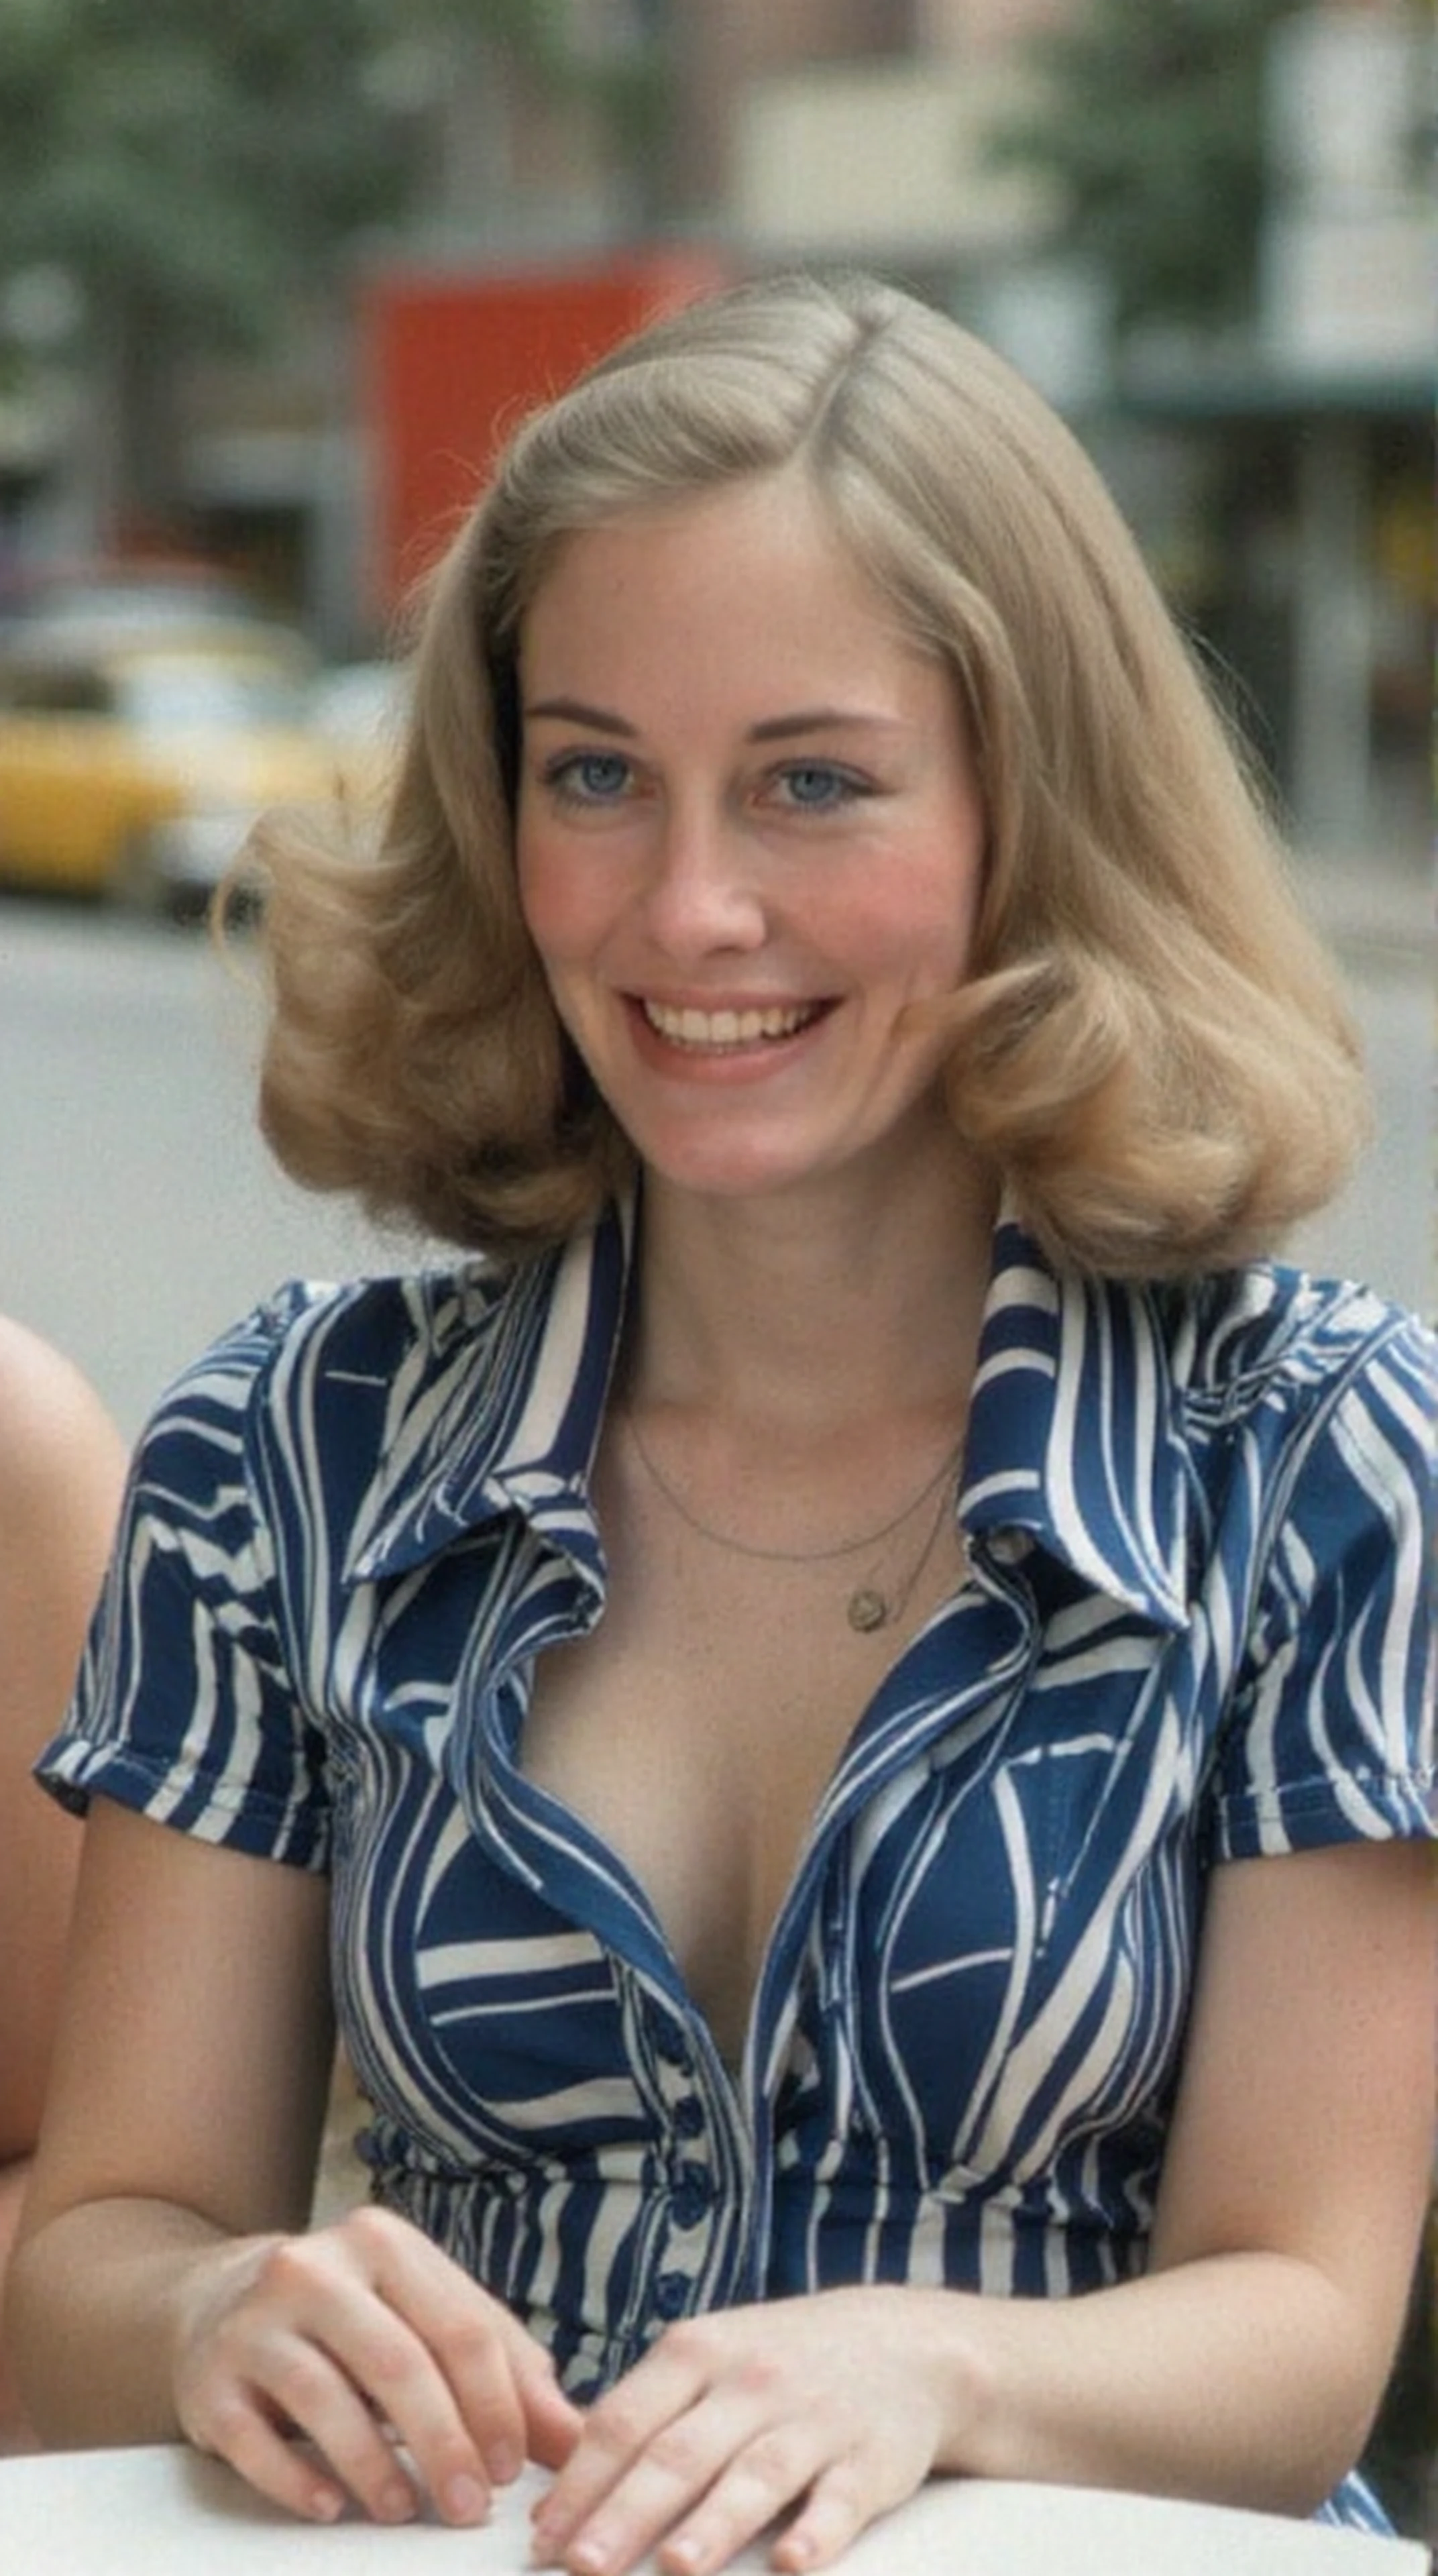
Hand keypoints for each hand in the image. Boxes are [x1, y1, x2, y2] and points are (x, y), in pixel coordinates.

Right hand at [172, 2204, 581, 2525]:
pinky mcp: (211, 2377)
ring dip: (376, 2467)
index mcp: (385, 2244)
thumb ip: (503, 2370)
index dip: (497, 2404)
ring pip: (328, 2399)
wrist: (219, 2303)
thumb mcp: (426, 2319)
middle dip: (446, 2444)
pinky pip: (255, 2439)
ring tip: (403, 2511)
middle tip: (470, 2508)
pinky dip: (297, 2480)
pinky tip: (330, 2506)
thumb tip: (574, 2438)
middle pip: (400, 2363)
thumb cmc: (353, 2319)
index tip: (514, 2470)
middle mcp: (317, 2268)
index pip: (462, 2326)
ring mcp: (257, 2321)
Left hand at [529, 2287, 949, 2575]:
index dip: (582, 2483)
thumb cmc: (780, 2363)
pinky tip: (791, 2563)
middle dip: (627, 2513)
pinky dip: (817, 2532)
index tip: (544, 2542)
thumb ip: (643, 2417)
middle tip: (583, 2568)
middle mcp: (751, 2380)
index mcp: (698, 2351)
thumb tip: (560, 2498)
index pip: (626, 2420)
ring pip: (755, 2474)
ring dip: (713, 2524)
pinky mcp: (871, 2458)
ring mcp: (813, 2418)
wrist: (904, 2342)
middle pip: (679, 2453)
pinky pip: (841, 2499)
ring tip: (675, 2567)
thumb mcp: (709, 2360)